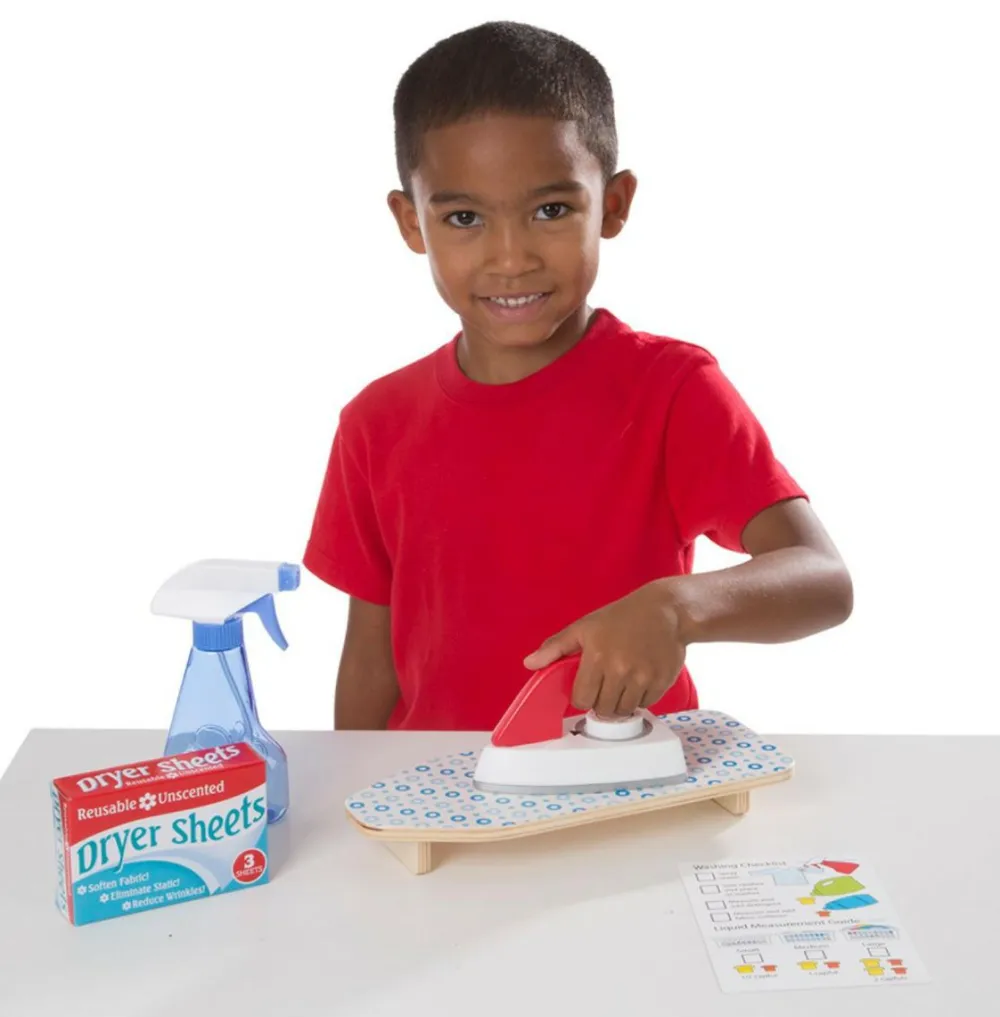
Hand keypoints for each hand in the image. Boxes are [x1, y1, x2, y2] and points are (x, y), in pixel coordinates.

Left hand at [522, 580, 686, 716]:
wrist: (665, 611)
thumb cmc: (621, 617)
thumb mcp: (584, 627)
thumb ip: (555, 647)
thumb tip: (529, 663)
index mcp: (597, 657)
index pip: (581, 699)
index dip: (581, 696)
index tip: (586, 687)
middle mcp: (620, 670)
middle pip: (602, 709)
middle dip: (600, 701)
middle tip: (605, 685)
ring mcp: (642, 677)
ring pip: (623, 711)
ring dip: (619, 703)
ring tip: (621, 683)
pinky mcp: (661, 682)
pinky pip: (645, 705)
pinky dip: (639, 699)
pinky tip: (638, 680)